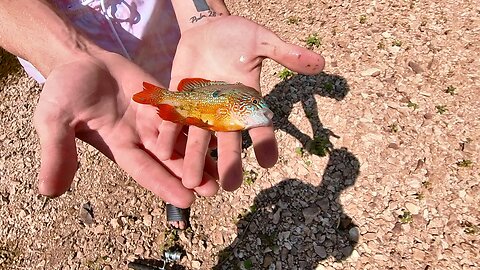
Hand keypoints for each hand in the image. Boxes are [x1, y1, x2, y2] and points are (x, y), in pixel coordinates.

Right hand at [33, 52, 217, 207]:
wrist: (79, 58)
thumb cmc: (63, 89)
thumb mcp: (54, 121)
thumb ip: (58, 152)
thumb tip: (49, 193)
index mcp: (118, 145)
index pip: (145, 170)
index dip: (165, 184)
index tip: (187, 200)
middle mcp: (140, 135)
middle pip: (169, 158)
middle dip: (190, 174)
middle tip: (214, 190)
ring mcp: (153, 116)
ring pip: (181, 137)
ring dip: (200, 153)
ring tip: (222, 168)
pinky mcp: (162, 96)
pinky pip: (183, 109)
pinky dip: (199, 120)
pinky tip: (218, 129)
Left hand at [157, 15, 324, 190]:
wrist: (207, 28)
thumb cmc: (238, 35)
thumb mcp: (263, 41)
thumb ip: (285, 53)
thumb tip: (320, 62)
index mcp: (247, 100)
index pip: (260, 126)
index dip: (266, 144)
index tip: (268, 163)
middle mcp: (225, 110)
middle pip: (228, 140)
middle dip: (228, 162)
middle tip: (228, 186)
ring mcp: (201, 106)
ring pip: (199, 137)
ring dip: (194, 158)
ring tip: (189, 181)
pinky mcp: (180, 98)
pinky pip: (174, 119)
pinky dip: (168, 132)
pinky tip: (162, 150)